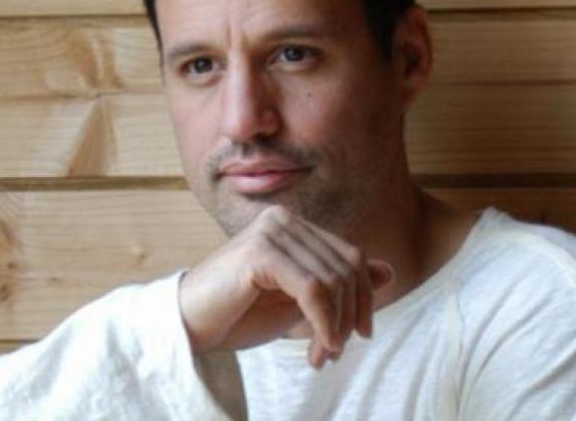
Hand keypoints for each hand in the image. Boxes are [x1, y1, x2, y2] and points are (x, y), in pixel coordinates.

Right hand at [178, 205, 394, 368]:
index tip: (356, 338)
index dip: (362, 301)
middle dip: (349, 317)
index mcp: (293, 225)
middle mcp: (283, 219)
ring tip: (321, 356)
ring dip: (335, 326)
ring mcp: (271, 231)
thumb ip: (338, 284)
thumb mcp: (298, 302)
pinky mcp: (261, 251)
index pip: (350, 257)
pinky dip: (324, 323)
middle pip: (347, 267)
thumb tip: (388, 270)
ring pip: (332, 280)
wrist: (186, 327)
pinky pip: (313, 289)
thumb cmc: (237, 314)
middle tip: (332, 353)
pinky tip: (320, 347)